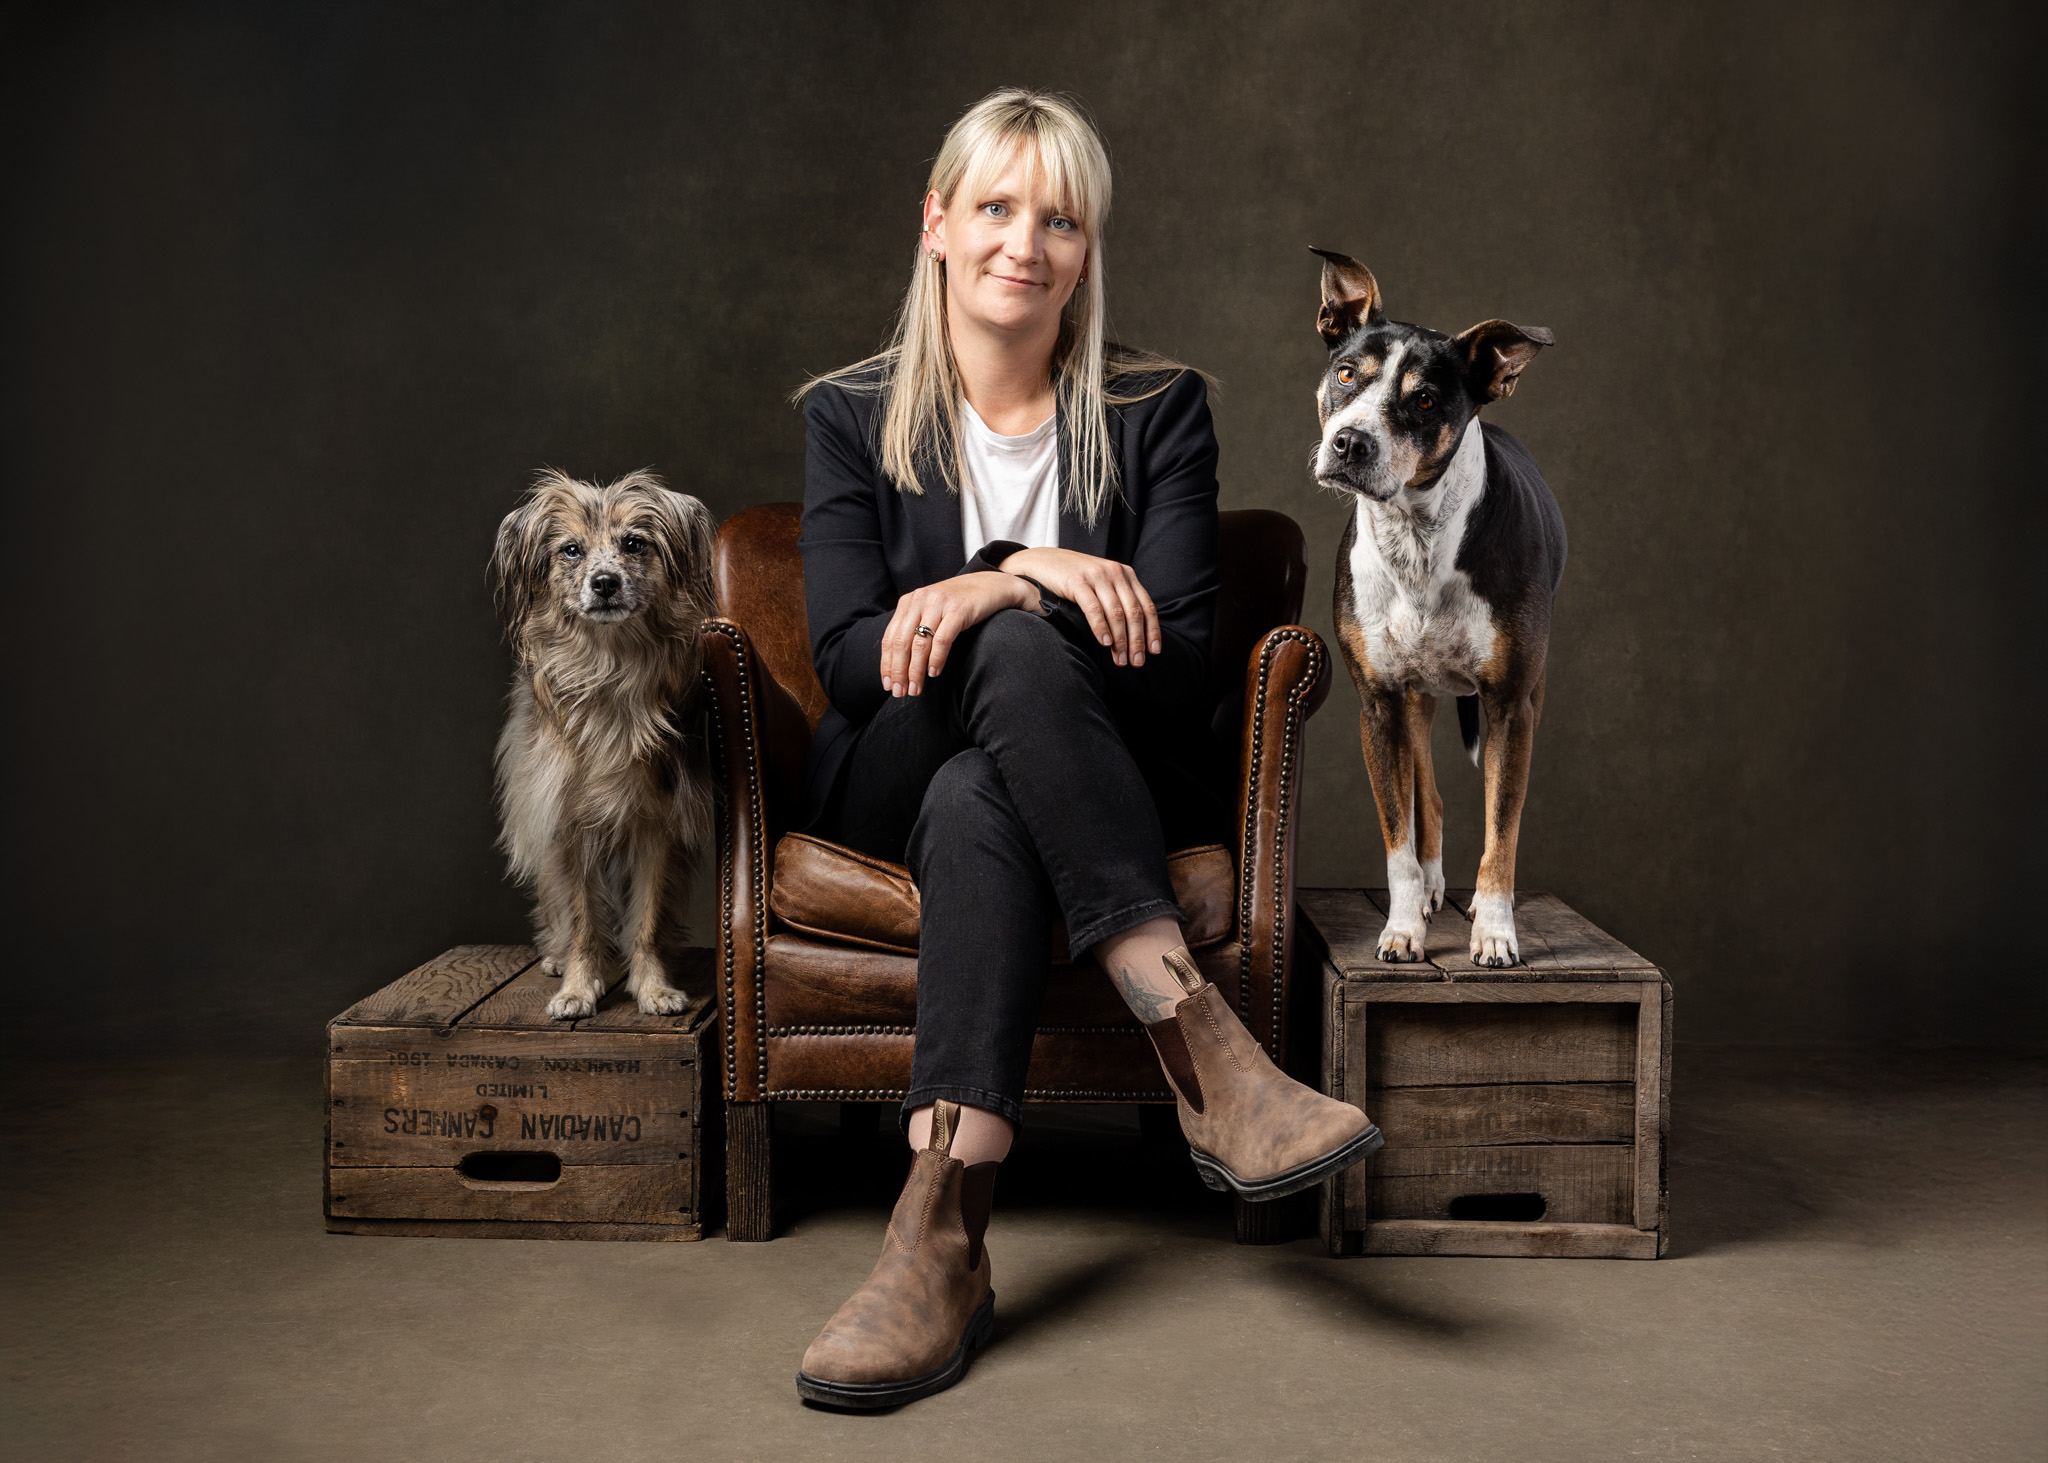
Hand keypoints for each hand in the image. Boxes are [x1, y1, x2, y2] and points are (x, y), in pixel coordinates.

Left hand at [880, 572, 1037, 696]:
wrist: (990, 585)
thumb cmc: (958, 604)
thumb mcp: (930, 610)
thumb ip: (913, 627)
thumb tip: (898, 663)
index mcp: (908, 602)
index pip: (890, 638)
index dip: (886, 664)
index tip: (886, 684)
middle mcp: (920, 600)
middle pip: (901, 642)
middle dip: (898, 671)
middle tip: (899, 692)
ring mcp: (938, 604)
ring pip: (919, 644)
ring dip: (915, 671)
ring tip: (916, 688)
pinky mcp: (958, 610)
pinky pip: (942, 640)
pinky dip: (936, 659)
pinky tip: (934, 672)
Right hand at [997, 547, 1160, 666]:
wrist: (1043, 562)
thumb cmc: (1075, 579)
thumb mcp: (1102, 584)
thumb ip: (1118, 599)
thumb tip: (1134, 633)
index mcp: (1125, 574)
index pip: (1146, 606)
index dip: (1152, 630)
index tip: (1154, 651)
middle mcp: (1115, 573)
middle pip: (1134, 612)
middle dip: (1137, 640)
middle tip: (1137, 662)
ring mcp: (1097, 576)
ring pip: (1116, 612)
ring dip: (1120, 640)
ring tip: (1120, 659)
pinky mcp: (1078, 581)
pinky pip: (1094, 608)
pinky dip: (1101, 628)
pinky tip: (1105, 643)